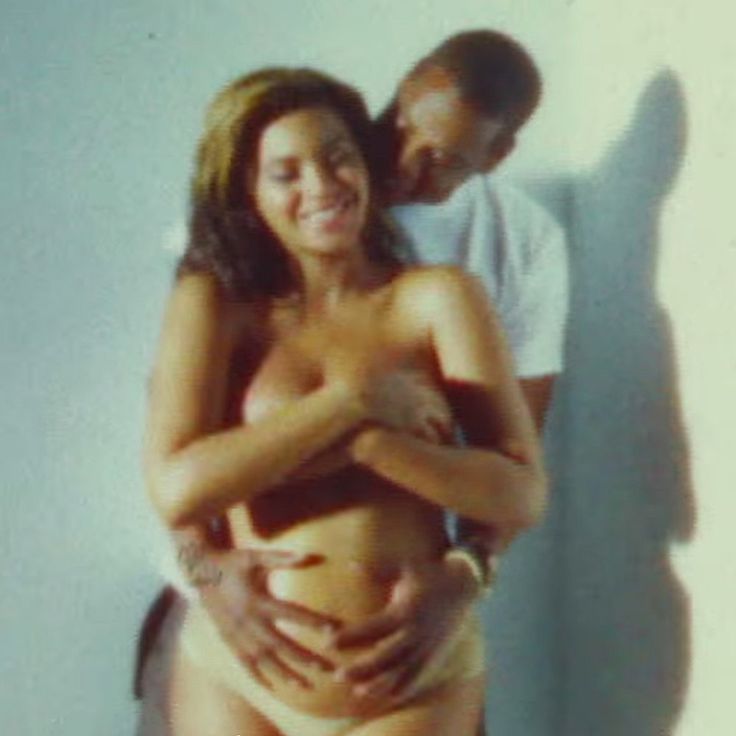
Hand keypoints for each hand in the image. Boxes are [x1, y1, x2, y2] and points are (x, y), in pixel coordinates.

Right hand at [195, 547, 341, 688]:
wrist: (199, 573)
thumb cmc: (233, 562)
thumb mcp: (255, 556)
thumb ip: (281, 558)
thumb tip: (310, 555)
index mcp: (256, 601)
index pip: (290, 614)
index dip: (311, 621)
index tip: (332, 630)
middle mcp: (247, 622)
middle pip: (280, 645)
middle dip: (304, 658)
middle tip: (327, 668)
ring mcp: (237, 635)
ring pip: (263, 660)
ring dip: (285, 674)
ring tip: (305, 687)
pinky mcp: (228, 641)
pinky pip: (244, 664)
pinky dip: (258, 677)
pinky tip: (273, 688)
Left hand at [329, 552, 480, 701]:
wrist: (464, 583)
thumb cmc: (429, 572)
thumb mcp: (403, 567)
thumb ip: (376, 569)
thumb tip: (350, 565)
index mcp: (405, 611)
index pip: (372, 629)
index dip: (349, 637)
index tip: (329, 642)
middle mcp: (415, 632)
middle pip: (383, 657)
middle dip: (360, 668)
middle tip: (338, 676)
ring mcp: (427, 646)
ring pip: (400, 672)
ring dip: (379, 683)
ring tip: (358, 691)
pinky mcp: (436, 654)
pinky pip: (419, 676)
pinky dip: (403, 688)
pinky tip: (388, 696)